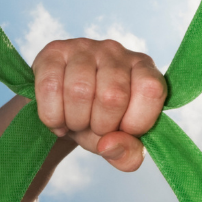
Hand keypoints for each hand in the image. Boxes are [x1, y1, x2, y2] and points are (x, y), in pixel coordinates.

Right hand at [32, 38, 166, 171]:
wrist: (63, 109)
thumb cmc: (99, 122)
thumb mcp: (119, 144)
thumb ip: (127, 154)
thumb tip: (108, 144)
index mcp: (143, 69)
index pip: (151, 90)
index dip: (136, 121)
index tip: (122, 131)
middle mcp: (116, 51)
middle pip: (113, 95)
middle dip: (101, 126)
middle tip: (94, 128)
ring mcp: (84, 47)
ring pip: (79, 91)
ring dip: (75, 121)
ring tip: (75, 123)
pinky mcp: (54, 50)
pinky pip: (50, 86)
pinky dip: (52, 115)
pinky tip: (57, 119)